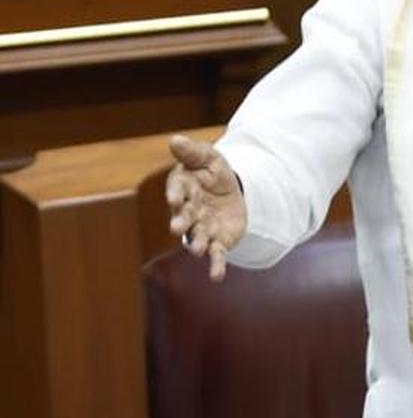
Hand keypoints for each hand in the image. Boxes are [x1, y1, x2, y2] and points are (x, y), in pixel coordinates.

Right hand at [165, 135, 246, 281]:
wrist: (233, 192)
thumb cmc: (214, 173)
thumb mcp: (209, 158)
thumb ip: (193, 152)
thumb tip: (174, 139)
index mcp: (184, 189)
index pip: (177, 191)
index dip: (175, 194)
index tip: (175, 198)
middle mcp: (189, 211)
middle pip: (184, 217)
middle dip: (180, 222)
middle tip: (176, 227)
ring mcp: (202, 228)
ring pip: (197, 237)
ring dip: (197, 244)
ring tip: (197, 250)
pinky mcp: (218, 241)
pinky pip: (216, 255)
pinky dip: (216, 266)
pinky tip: (217, 277)